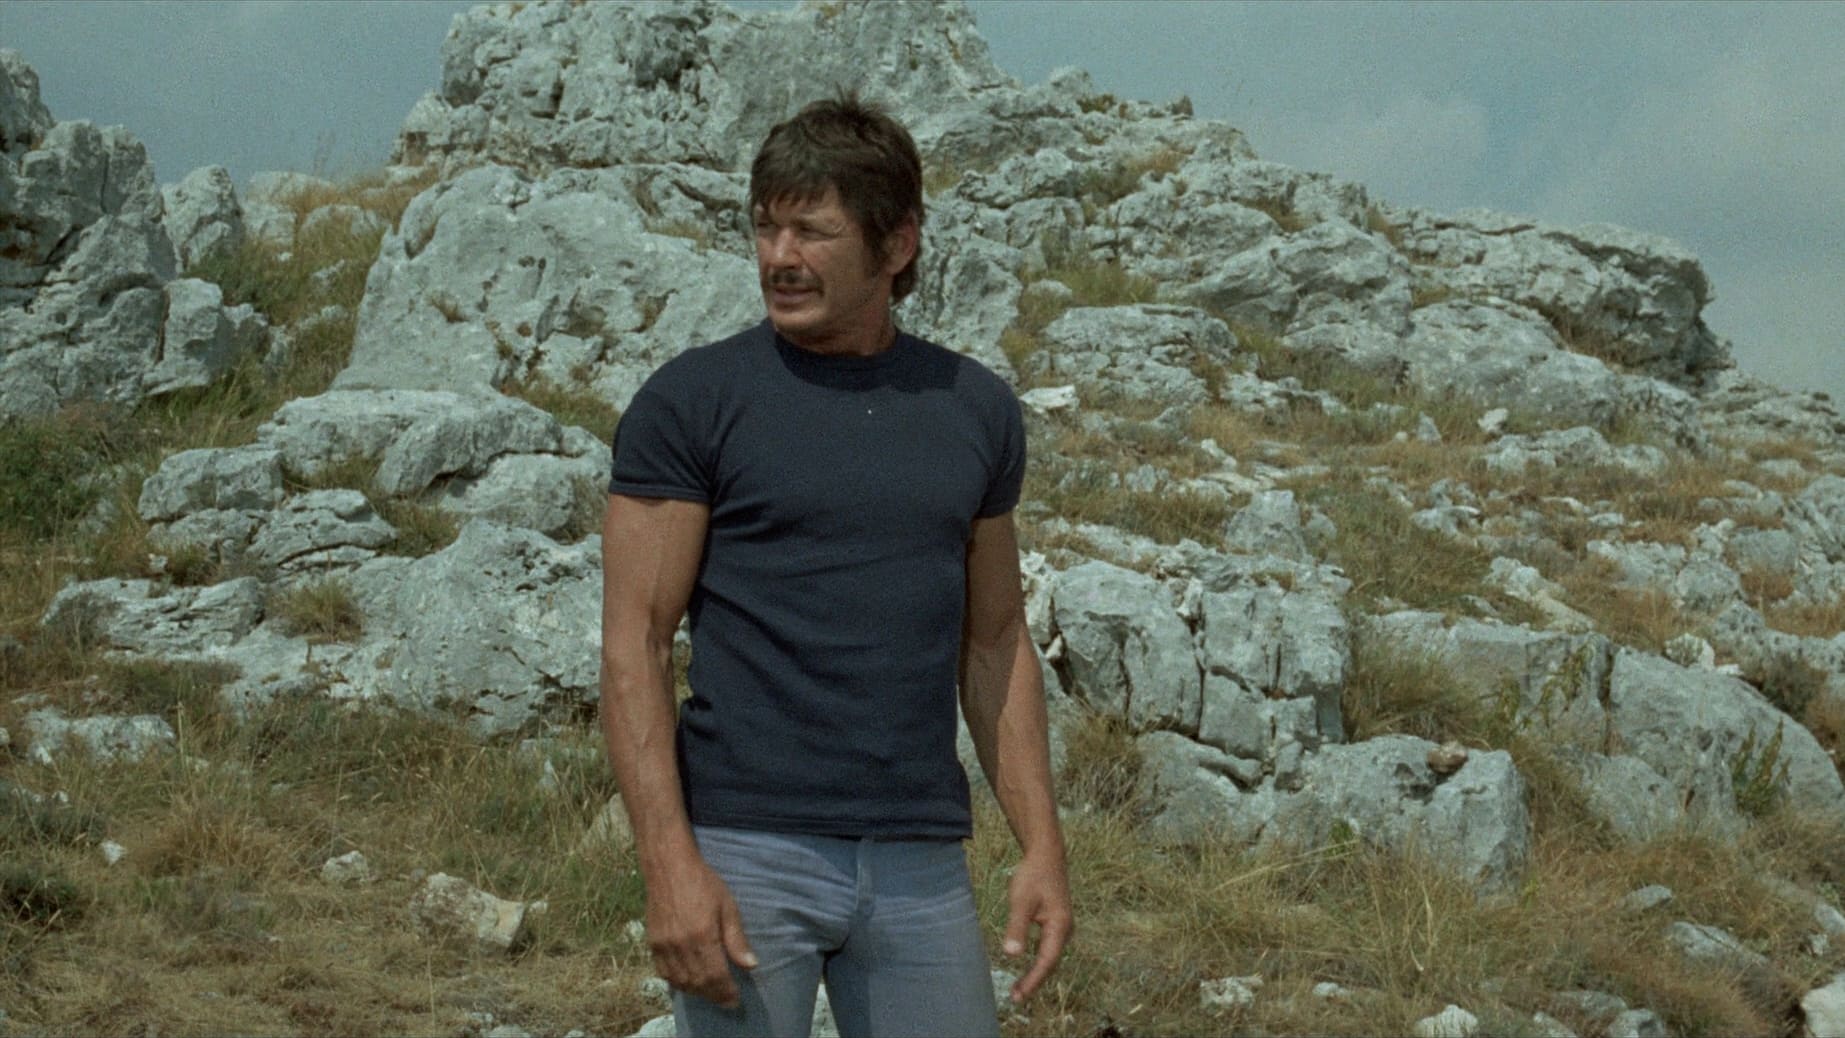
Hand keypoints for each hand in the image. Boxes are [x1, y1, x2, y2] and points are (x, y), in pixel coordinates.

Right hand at [645, 856, 757, 1007]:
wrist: (668, 867)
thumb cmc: (703, 882)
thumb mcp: (727, 906)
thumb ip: (737, 939)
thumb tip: (750, 965)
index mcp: (702, 935)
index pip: (716, 975)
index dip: (726, 992)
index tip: (736, 1000)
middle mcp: (681, 944)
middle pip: (698, 982)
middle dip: (714, 996)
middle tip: (727, 1001)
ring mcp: (664, 946)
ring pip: (681, 981)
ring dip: (697, 992)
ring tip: (711, 993)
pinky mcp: (652, 943)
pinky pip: (665, 973)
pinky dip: (678, 983)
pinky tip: (689, 982)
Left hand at [1001, 852, 1072, 1003]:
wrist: (1046, 855)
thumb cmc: (1033, 876)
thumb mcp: (1021, 901)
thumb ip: (1017, 927)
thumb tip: (1012, 955)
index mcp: (1060, 926)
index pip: (1046, 961)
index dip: (1033, 980)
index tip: (1018, 995)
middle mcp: (1065, 930)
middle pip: (1051, 962)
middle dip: (1034, 981)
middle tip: (1016, 998)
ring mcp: (1062, 927)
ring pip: (1050, 956)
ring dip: (1036, 973)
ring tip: (1019, 989)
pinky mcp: (1056, 922)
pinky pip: (1048, 948)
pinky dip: (1038, 960)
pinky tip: (1027, 966)